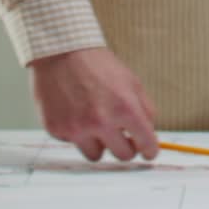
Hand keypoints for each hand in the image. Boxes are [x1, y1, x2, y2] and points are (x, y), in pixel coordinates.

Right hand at [29, 47, 158, 161]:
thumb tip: (150, 134)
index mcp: (125, 108)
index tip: (148, 152)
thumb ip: (145, 109)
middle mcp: (101, 122)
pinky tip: (75, 112)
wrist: (62, 52)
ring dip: (99, 143)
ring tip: (94, 121)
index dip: (149, 150)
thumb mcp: (131, 81)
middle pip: (123, 156)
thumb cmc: (98, 65)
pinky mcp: (58, 130)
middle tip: (122, 136)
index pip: (146, 143)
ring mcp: (78, 128)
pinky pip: (74, 144)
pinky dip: (78, 133)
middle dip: (126, 146)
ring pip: (97, 155)